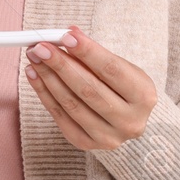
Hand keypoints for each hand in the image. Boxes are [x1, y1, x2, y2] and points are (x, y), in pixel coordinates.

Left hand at [24, 24, 156, 150]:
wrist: (125, 118)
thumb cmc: (122, 86)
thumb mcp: (119, 67)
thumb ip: (94, 53)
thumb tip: (68, 35)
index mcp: (144, 96)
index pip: (112, 70)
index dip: (87, 52)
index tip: (66, 36)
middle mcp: (130, 121)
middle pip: (89, 89)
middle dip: (61, 64)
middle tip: (41, 47)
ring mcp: (108, 137)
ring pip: (72, 104)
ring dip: (48, 78)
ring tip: (34, 58)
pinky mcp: (86, 144)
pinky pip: (60, 117)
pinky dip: (44, 94)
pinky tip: (34, 76)